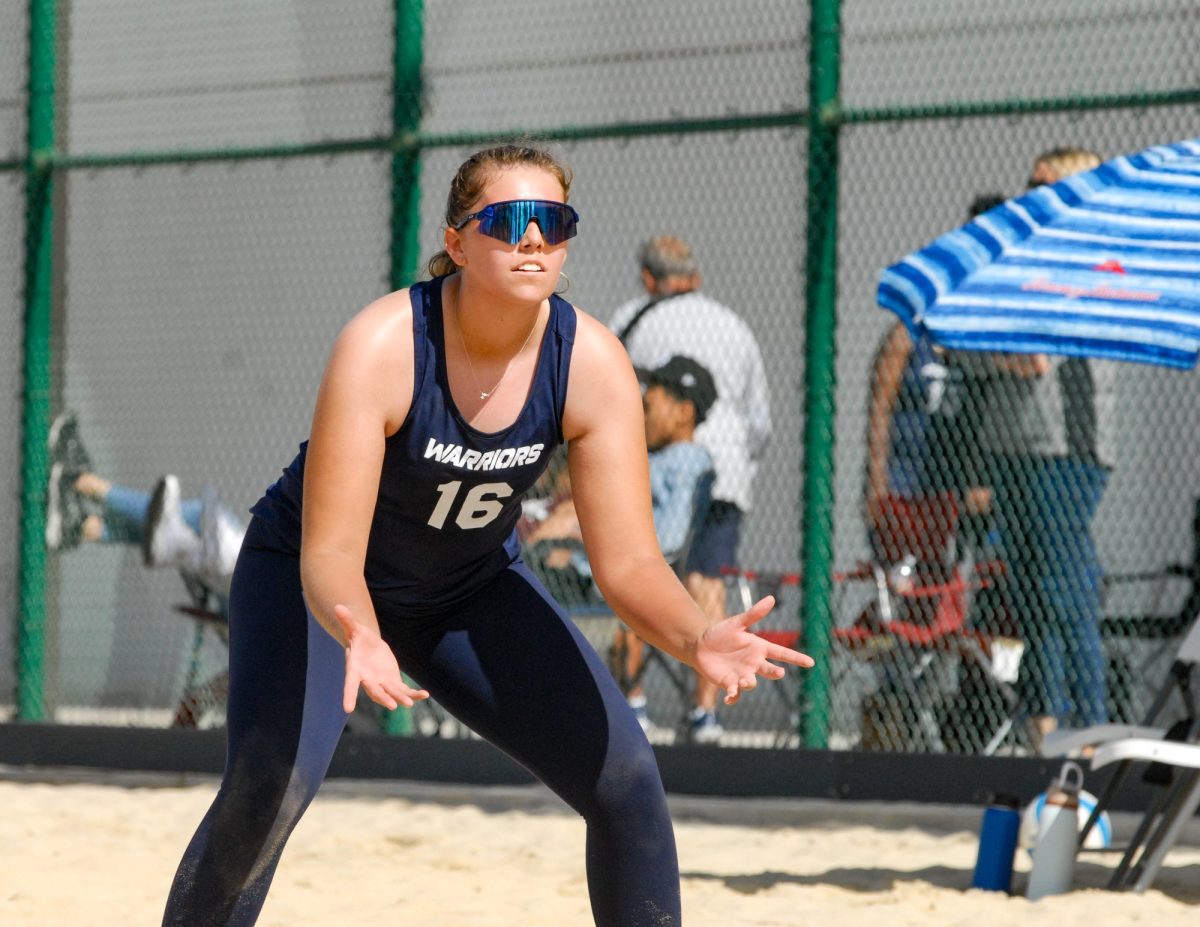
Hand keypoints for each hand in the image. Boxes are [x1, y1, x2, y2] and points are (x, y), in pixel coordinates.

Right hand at [332, 604, 429, 712]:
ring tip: (410, 703)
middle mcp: (368, 680)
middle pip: (375, 692)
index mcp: (355, 670)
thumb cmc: (359, 639)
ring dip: (401, 698)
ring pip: (391, 693)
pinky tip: (425, 695)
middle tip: (393, 706)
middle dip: (384, 698)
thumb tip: (337, 606)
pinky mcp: (393, 682)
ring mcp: (382, 683)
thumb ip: (347, 621)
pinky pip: (404, 690)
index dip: (349, 696)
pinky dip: (413, 694)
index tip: (347, 709)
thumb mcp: (354, 629)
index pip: (350, 684)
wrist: (369, 647)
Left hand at [693, 596, 814, 705]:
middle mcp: (754, 663)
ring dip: (749, 683)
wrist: (701, 645)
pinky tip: (729, 698)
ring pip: (752, 683)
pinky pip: (735, 694)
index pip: (781, 653)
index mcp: (759, 648)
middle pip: (770, 671)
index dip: (796, 658)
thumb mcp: (737, 623)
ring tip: (743, 681)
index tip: (811, 662)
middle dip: (775, 672)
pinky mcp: (729, 683)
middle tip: (779, 672)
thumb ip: (754, 613)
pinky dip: (733, 697)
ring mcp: (742, 675)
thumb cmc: (720, 633)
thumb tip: (771, 598)